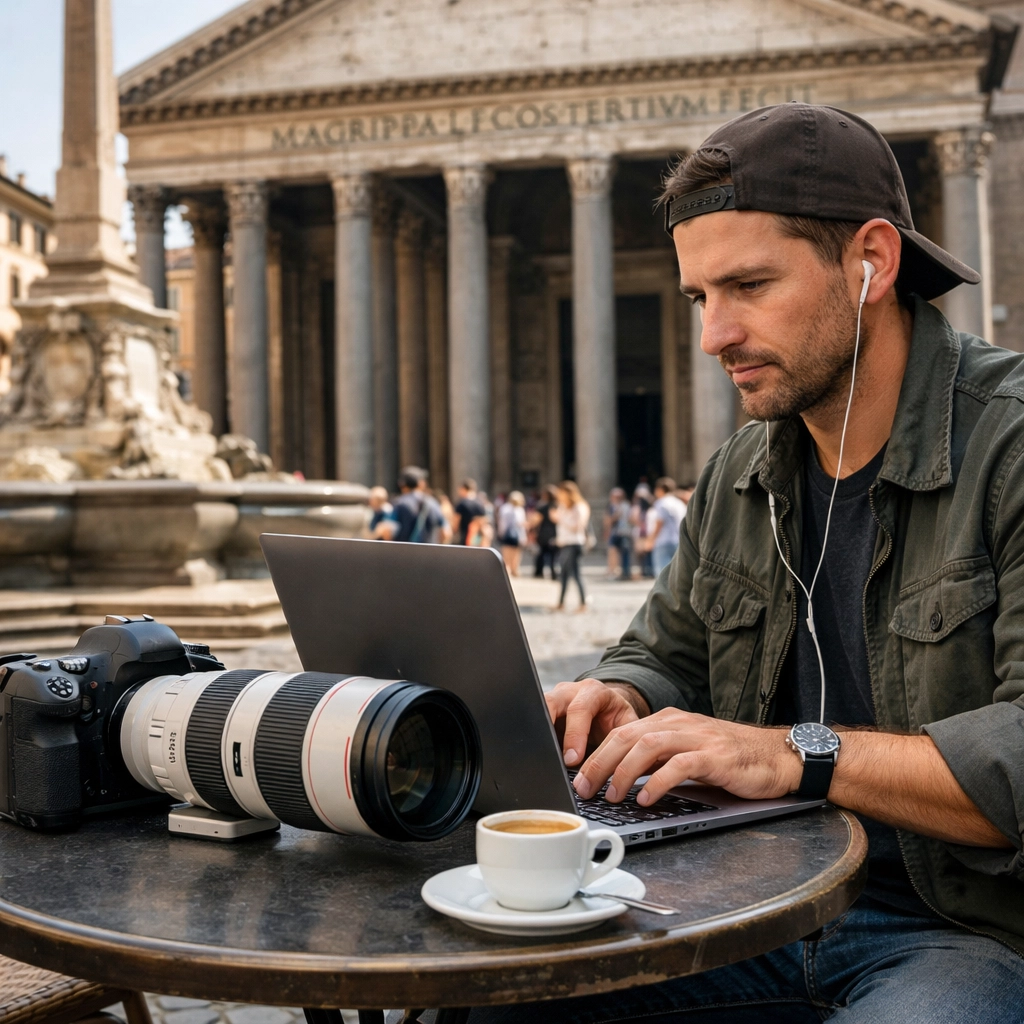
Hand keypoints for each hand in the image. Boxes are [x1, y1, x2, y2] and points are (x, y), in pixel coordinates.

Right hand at [545, 679, 649, 766]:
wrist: (608, 709)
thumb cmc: (617, 718)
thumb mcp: (627, 725)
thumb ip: (623, 739)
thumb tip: (617, 765)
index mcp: (593, 691)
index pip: (580, 709)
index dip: (575, 734)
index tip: (572, 759)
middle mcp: (569, 691)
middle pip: (550, 703)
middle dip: (548, 730)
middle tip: (550, 757)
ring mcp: (553, 700)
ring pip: (536, 709)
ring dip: (537, 734)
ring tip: (540, 758)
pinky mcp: (543, 712)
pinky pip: (534, 722)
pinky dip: (536, 739)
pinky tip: (538, 755)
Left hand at [571, 709, 800, 804]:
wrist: (778, 755)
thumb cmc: (730, 759)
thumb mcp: (687, 753)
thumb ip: (658, 760)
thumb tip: (622, 780)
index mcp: (668, 720)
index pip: (621, 732)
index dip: (596, 754)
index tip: (579, 777)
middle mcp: (679, 723)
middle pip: (627, 736)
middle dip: (599, 762)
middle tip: (583, 788)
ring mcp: (697, 737)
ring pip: (648, 746)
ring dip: (624, 772)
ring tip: (611, 795)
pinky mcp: (715, 756)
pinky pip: (679, 765)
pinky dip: (658, 781)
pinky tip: (646, 798)